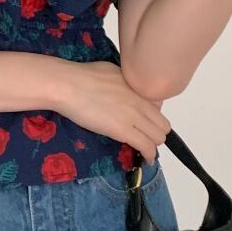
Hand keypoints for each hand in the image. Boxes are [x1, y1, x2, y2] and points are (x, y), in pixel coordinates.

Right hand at [52, 60, 169, 165]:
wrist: (68, 85)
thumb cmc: (81, 76)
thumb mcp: (111, 71)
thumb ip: (124, 83)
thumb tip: (124, 89)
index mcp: (137, 86)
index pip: (159, 107)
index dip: (152, 117)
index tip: (144, 123)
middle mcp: (140, 100)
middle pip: (163, 124)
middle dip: (156, 133)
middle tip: (144, 137)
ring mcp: (134, 116)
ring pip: (158, 137)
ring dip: (152, 144)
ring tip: (143, 149)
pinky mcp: (124, 130)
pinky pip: (146, 146)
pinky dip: (148, 155)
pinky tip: (144, 159)